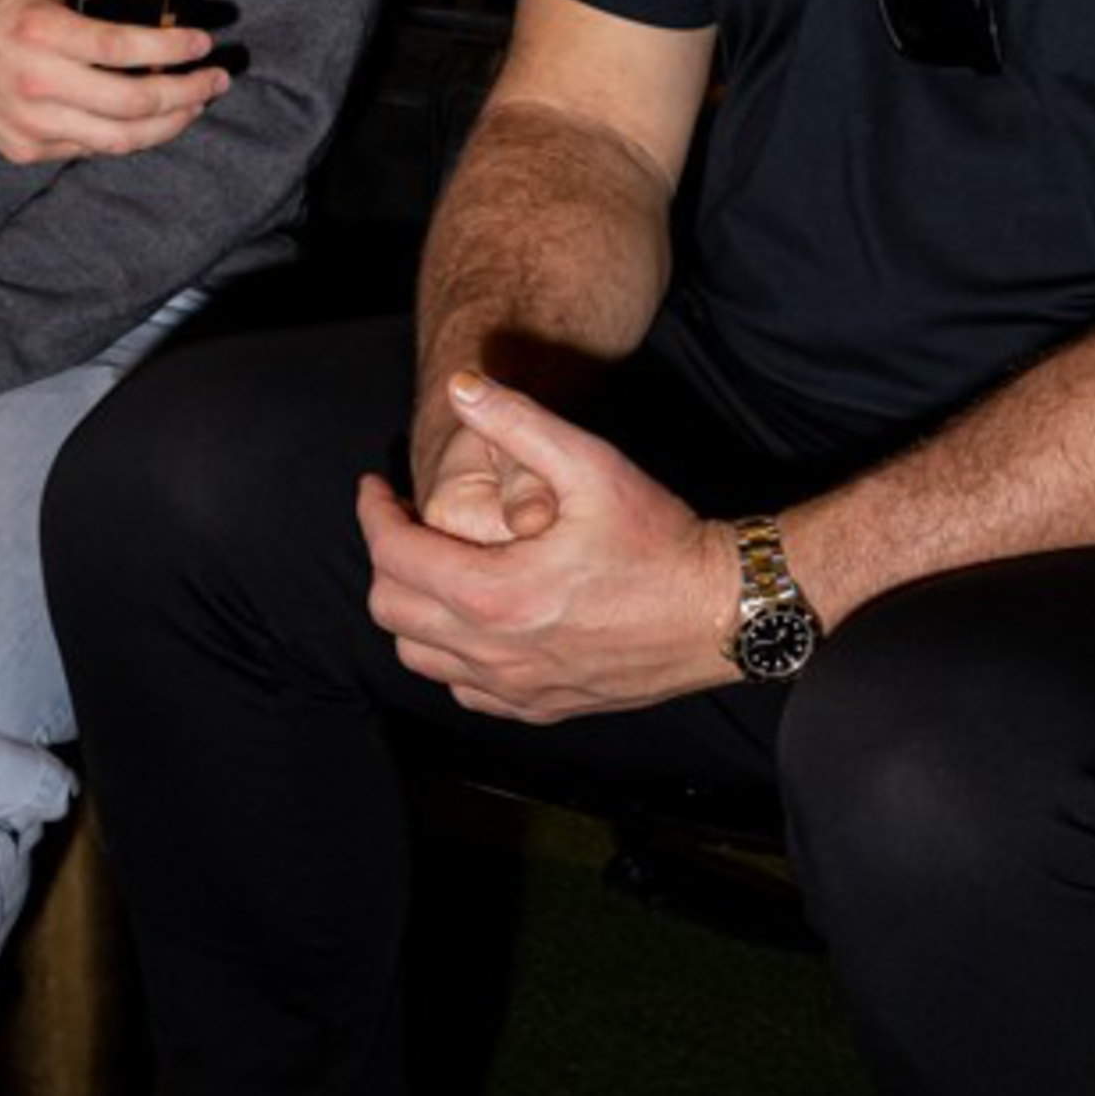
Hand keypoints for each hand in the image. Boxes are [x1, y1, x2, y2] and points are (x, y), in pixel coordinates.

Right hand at [0, 0, 225, 164]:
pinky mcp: (30, 149)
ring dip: (169, 125)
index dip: (170, 48)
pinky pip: (93, 150)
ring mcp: (32, 124)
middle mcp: (36, 84)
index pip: (121, 49)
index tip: (202, 41)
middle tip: (215, 79)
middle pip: (131, 103)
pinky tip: (150, 118)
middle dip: (186, 93)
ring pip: (119, 140)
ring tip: (194, 105)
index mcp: (38, 33)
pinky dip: (129, 136)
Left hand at [354, 373, 736, 722]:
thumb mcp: (591, 463)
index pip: (392, 556)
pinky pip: (461, 688)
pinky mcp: (541, 708)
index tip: (376, 487)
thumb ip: (517, 421)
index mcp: (496, 593)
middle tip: (402, 519)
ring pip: (417, 657)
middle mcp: (496, 652)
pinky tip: (471, 615)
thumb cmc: (660, 537)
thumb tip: (460, 387)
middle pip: (391, 609)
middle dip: (385, 556)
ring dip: (410, 606)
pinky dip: (446, 652)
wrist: (722, 611)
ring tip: (432, 563)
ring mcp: (517, 688)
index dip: (373, 513)